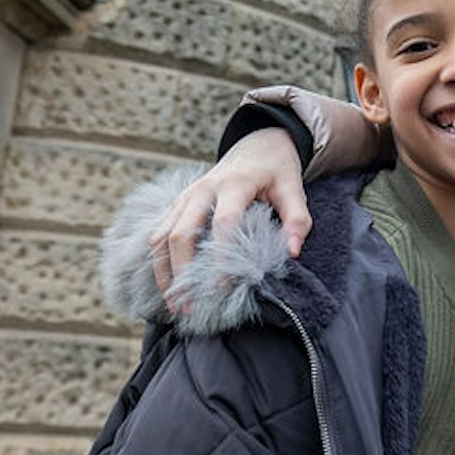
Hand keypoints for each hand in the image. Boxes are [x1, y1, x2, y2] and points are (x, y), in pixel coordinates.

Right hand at [149, 128, 310, 298]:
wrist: (256, 146)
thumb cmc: (276, 171)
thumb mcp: (294, 188)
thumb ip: (297, 220)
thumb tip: (292, 253)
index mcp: (233, 185)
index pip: (223, 223)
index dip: (221, 257)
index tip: (221, 287)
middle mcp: (201, 190)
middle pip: (180, 234)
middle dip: (182, 273)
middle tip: (189, 308)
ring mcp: (185, 197)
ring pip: (160, 236)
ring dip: (164, 273)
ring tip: (175, 306)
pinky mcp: (176, 205)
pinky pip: (157, 234)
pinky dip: (158, 262)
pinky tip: (167, 287)